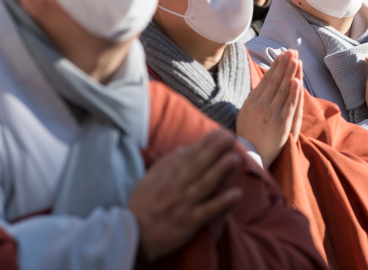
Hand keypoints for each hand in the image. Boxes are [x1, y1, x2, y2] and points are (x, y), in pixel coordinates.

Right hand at [128, 130, 242, 261]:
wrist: (131, 236)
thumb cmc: (141, 207)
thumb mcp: (147, 180)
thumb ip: (165, 164)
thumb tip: (183, 148)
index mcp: (166, 177)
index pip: (188, 156)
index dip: (205, 143)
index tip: (219, 132)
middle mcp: (175, 188)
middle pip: (198, 166)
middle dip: (215, 150)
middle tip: (230, 137)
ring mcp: (182, 205)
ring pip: (204, 185)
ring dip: (219, 171)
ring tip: (233, 158)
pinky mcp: (187, 223)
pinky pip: (206, 212)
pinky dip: (221, 203)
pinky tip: (235, 194)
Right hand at [236, 50, 302, 167]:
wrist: (251, 154)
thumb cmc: (248, 133)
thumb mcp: (245, 112)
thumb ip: (254, 98)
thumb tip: (262, 84)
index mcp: (252, 100)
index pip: (267, 79)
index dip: (276, 65)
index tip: (283, 54)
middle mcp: (261, 105)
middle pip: (276, 81)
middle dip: (285, 65)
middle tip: (292, 51)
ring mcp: (271, 114)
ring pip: (283, 90)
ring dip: (290, 73)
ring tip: (296, 60)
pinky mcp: (281, 123)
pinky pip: (288, 105)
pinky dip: (293, 93)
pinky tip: (297, 81)